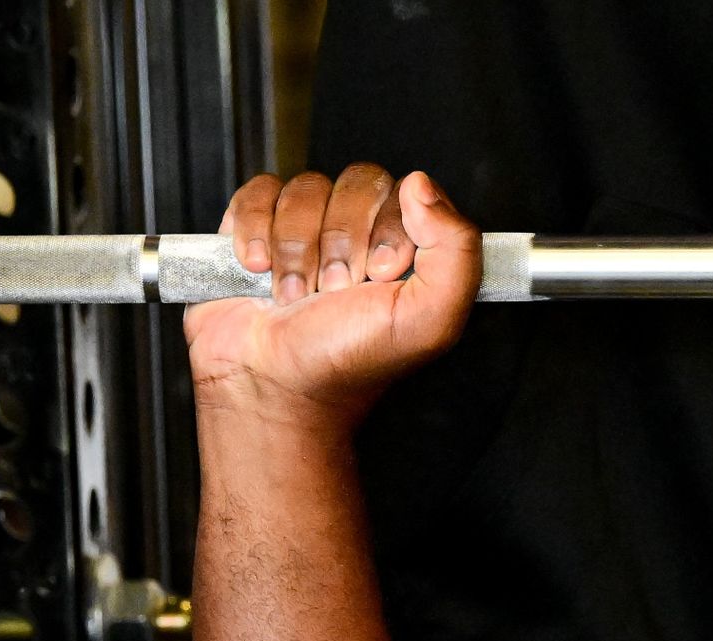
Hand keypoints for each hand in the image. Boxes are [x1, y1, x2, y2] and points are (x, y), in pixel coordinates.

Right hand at [183, 165, 478, 432]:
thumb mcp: (429, 321)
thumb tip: (423, 184)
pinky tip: (259, 270)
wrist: (276, 386)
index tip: (383, 277)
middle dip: (343, 242)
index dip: (391, 231)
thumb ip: (457, 253)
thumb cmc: (349, 362)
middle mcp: (363, 230)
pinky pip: (259, 193)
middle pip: (358, 183)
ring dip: (298, 250)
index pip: (409, 193)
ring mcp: (309, 225)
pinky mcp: (258, 224)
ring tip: (296, 295)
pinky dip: (255, 232)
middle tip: (337, 292)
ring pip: (306, 189)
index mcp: (410, 247)